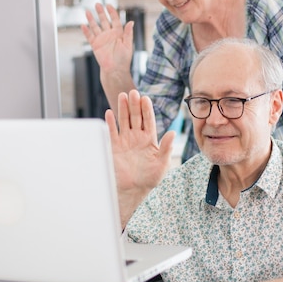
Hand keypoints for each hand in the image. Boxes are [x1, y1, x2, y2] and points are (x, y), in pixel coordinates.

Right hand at [81, 3, 134, 77]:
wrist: (115, 70)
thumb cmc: (124, 59)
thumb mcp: (128, 45)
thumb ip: (128, 33)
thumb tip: (131, 22)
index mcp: (118, 34)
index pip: (115, 20)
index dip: (112, 12)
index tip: (109, 5)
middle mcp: (109, 35)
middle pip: (104, 21)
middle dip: (101, 12)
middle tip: (97, 4)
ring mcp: (102, 39)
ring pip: (95, 27)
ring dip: (91, 19)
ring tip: (87, 11)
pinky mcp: (95, 45)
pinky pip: (89, 36)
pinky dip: (86, 31)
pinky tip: (83, 25)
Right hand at [105, 90, 174, 226]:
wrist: (133, 189)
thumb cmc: (149, 178)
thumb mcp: (162, 164)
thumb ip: (166, 148)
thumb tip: (173, 134)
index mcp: (149, 139)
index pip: (148, 120)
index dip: (147, 109)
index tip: (145, 98)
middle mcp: (137, 137)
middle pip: (135, 117)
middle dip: (134, 105)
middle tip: (133, 92)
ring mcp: (125, 140)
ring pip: (124, 120)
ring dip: (123, 109)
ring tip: (122, 96)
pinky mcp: (114, 146)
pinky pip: (111, 132)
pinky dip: (110, 123)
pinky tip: (109, 112)